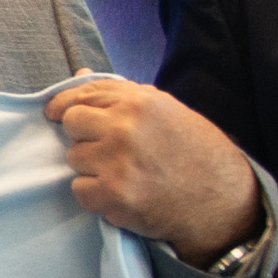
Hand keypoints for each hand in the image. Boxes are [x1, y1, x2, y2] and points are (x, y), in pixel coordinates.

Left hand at [44, 72, 263, 262]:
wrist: (223, 202)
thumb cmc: (198, 153)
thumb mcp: (168, 110)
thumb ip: (122, 93)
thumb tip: (79, 75)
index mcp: (140, 102)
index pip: (83, 95)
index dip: (64, 104)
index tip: (54, 112)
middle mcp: (124, 128)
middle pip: (72, 123)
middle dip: (84, 135)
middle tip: (108, 148)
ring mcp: (117, 163)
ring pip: (74, 158)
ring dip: (92, 167)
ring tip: (124, 172)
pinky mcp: (113, 196)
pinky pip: (80, 189)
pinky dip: (95, 194)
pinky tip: (122, 193)